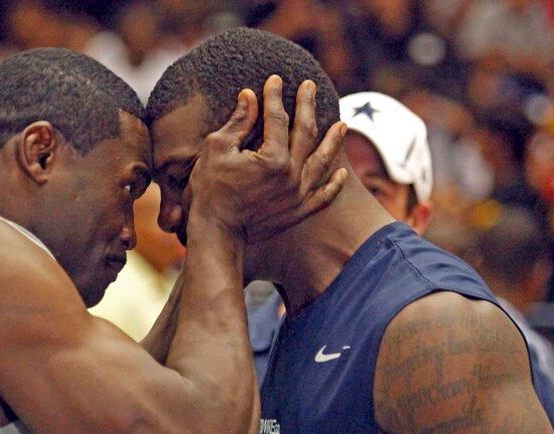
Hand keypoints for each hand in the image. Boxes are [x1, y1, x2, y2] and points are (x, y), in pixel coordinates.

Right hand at [188, 75, 347, 243]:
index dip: (274, 96)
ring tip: (343, 125)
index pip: (277, 118)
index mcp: (273, 158)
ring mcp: (298, 196)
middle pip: (305, 133)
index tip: (275, 79)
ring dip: (333, 141)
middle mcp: (292, 175)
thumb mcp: (217, 149)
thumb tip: (249, 96)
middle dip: (307, 106)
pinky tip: (342, 173)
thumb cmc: (210, 190)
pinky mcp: (298, 213)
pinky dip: (334, 185)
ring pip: (322, 162)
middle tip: (310, 86)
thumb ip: (238, 122)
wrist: (217, 234)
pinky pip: (323, 197)